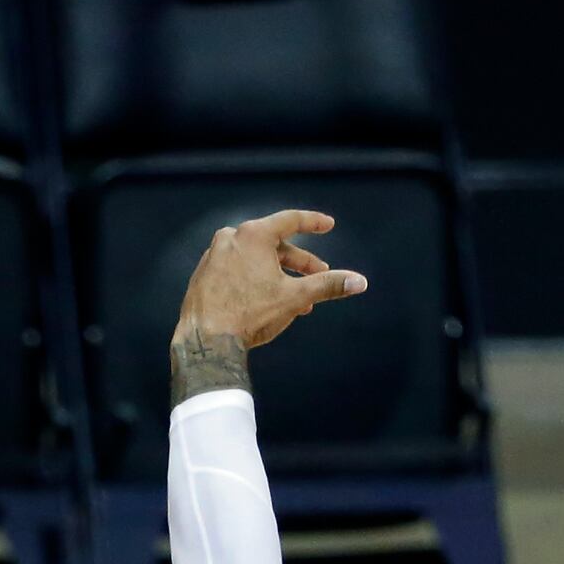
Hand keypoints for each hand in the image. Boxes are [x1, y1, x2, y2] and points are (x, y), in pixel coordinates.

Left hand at [174, 209, 365, 350]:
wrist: (205, 342)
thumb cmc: (249, 315)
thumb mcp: (295, 297)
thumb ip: (328, 285)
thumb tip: (360, 282)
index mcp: (252, 235)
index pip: (290, 220)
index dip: (313, 223)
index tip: (328, 225)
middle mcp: (229, 239)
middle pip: (274, 245)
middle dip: (299, 263)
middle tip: (319, 276)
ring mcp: (212, 257)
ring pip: (255, 261)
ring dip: (279, 276)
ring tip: (297, 300)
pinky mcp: (203, 276)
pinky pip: (237, 272)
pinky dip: (255, 281)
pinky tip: (267, 302)